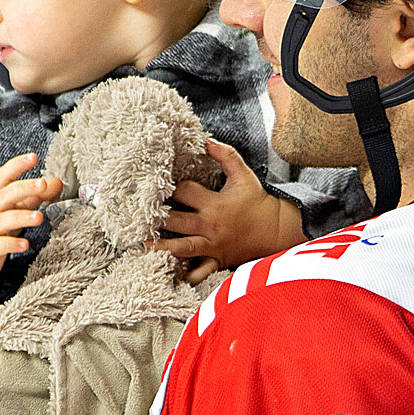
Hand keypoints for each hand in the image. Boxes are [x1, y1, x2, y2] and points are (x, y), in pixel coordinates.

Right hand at [0, 154, 64, 301]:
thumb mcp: (13, 208)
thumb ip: (35, 196)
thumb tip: (58, 182)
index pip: (4, 177)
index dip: (17, 166)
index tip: (33, 157)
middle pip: (4, 195)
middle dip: (23, 188)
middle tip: (42, 183)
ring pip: (1, 220)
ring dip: (21, 217)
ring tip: (39, 217)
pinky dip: (10, 244)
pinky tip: (25, 245)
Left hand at [152, 139, 303, 284]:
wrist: (275, 230)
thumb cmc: (256, 201)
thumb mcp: (243, 175)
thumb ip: (226, 156)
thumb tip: (207, 139)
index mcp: (214, 203)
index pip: (184, 192)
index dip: (171, 187)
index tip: (159, 184)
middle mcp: (210, 225)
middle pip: (177, 221)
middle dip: (158, 218)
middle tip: (138, 216)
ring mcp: (212, 245)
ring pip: (182, 248)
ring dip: (162, 247)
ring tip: (144, 244)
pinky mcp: (216, 260)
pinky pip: (201, 272)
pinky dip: (188, 275)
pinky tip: (170, 275)